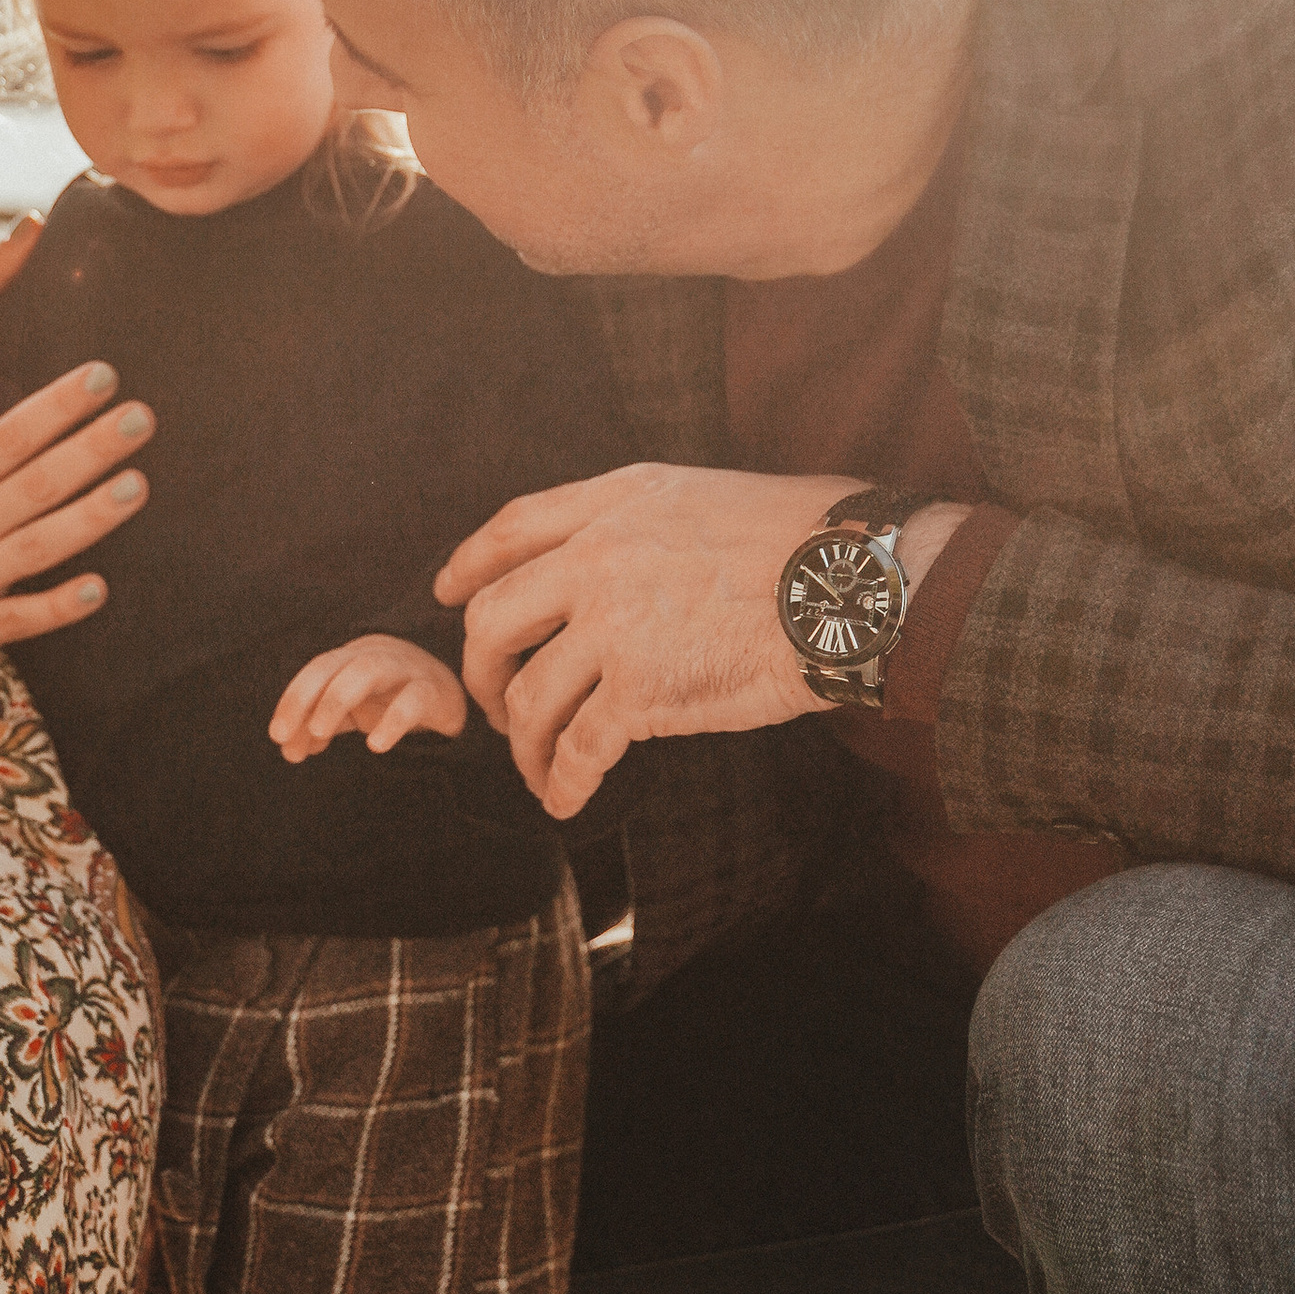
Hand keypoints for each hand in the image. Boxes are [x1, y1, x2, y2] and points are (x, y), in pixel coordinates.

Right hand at [0, 360, 152, 683]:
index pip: (10, 435)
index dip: (60, 405)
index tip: (103, 376)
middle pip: (37, 482)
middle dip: (95, 446)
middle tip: (144, 417)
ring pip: (39, 546)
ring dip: (93, 516)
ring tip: (138, 485)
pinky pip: (16, 621)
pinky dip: (58, 606)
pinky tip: (98, 588)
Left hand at [270, 634, 468, 760]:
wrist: (450, 695)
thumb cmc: (391, 700)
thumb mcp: (352, 713)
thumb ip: (320, 728)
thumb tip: (289, 750)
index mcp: (351, 659)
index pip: (315, 672)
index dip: (293, 700)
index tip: (278, 735)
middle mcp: (375, 657)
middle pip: (332, 665)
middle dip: (305, 698)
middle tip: (286, 735)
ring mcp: (406, 670)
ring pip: (368, 670)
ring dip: (338, 698)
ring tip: (320, 732)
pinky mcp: (435, 691)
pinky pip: (414, 699)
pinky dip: (393, 720)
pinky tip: (376, 745)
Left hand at [438, 465, 954, 822]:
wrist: (846, 584)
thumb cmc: (796, 538)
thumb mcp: (696, 495)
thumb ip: (634, 522)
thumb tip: (598, 562)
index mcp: (612, 504)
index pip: (509, 530)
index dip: (467, 566)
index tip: (448, 595)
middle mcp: (595, 560)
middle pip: (492, 621)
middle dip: (482, 671)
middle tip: (494, 702)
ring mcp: (612, 627)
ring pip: (527, 698)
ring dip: (523, 743)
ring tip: (538, 766)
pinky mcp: (640, 693)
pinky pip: (576, 750)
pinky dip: (562, 782)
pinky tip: (566, 798)